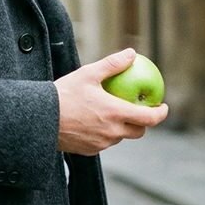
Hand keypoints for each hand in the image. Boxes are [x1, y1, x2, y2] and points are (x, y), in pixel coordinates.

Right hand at [54, 48, 168, 155]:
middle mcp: (113, 132)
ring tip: (112, 113)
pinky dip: (105, 133)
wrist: (41, 118)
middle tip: (139, 110)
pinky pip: (104, 142)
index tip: (163, 106)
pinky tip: (93, 122)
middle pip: (138, 131)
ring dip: (122, 127)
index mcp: (116, 113)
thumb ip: (112, 64)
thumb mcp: (88, 74)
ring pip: (120, 137)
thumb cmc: (64, 93)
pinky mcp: (91, 150)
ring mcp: (102, 143)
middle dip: (143, 122)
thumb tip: (131, 53)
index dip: (160, 113)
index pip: (150, 118)